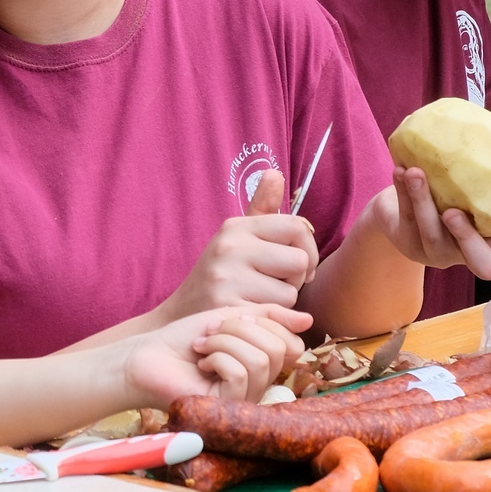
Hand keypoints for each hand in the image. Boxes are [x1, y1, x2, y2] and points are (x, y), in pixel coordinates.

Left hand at [126, 303, 313, 405]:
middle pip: (279, 349)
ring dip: (224, 341)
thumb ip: (268, 316)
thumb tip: (309, 319)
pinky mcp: (227, 409)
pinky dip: (217, 357)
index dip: (262, 321)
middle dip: (239, 329)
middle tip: (210, 333)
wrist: (147, 356)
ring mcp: (245, 401)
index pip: (292, 342)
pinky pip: (240, 374)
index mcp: (264, 365)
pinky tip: (201, 364)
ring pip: (261, 361)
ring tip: (202, 347)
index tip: (229, 319)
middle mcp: (260, 386)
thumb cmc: (184, 338)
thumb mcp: (230, 317)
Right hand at [151, 170, 320, 322]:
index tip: (296, 265)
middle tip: (274, 285)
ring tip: (258, 299)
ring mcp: (226, 276)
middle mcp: (230, 246)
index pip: (297, 226)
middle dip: (296, 278)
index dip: (308, 248)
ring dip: (283, 302)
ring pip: (291, 291)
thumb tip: (274, 173)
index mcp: (236, 226)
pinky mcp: (227, 306)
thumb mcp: (236, 240)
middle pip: (299, 259)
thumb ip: (261, 210)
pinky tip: (251, 313)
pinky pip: (275, 312)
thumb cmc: (220, 277)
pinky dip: (271, 317)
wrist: (182, 318)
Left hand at [380, 168, 490, 279]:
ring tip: (415, 173)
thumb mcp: (475, 171)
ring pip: (434, 236)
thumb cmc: (451, 186)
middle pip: (483, 265)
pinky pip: (408, 220)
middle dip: (468, 239)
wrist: (404, 201)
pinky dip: (404, 193)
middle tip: (454, 212)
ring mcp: (440, 253)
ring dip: (424, 202)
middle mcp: (471, 250)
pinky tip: (400, 170)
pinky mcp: (411, 246)